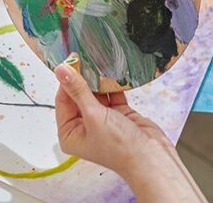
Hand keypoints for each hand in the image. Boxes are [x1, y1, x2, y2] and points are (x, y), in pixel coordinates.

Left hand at [54, 61, 206, 201]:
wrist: (151, 157)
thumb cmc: (119, 147)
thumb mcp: (93, 115)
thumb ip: (78, 90)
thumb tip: (61, 70)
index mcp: (70, 134)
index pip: (62, 101)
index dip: (66, 81)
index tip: (70, 59)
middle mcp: (84, 127)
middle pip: (78, 95)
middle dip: (82, 78)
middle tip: (84, 55)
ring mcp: (101, 120)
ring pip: (95, 93)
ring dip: (97, 79)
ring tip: (97, 58)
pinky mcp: (118, 114)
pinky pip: (111, 94)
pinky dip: (112, 84)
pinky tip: (111, 70)